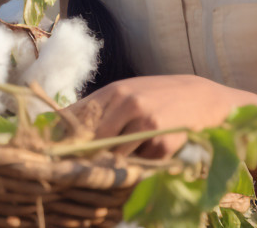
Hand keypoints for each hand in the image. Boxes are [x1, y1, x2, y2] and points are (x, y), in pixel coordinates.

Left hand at [72, 74, 256, 158]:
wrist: (202, 98)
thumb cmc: (158, 96)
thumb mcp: (128, 92)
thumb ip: (100, 108)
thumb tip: (61, 128)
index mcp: (114, 91)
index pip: (75, 117)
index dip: (62, 137)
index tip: (54, 150)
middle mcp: (127, 104)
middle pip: (91, 142)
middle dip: (86, 156)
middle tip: (84, 164)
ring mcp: (145, 124)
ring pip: (113, 157)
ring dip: (114, 163)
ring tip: (124, 156)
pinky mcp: (161, 144)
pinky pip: (138, 164)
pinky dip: (140, 163)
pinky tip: (151, 152)